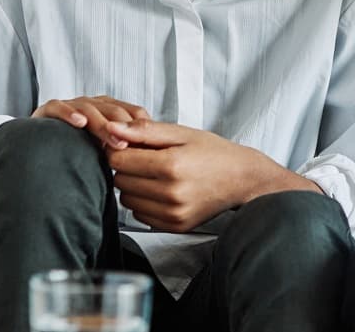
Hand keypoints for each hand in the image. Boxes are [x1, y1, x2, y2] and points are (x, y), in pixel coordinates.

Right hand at [31, 95, 150, 147]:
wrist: (41, 144)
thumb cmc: (80, 149)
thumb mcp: (106, 151)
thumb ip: (124, 152)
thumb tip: (150, 169)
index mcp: (113, 110)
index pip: (134, 114)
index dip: (142, 129)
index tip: (148, 147)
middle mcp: (96, 104)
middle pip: (115, 112)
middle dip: (125, 128)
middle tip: (131, 147)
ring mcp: (73, 105)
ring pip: (92, 109)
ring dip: (103, 125)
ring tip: (113, 141)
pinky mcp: (49, 109)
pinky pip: (59, 107)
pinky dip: (69, 113)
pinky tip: (79, 122)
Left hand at [106, 119, 321, 232]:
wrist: (243, 179)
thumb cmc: (215, 152)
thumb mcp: (183, 133)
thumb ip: (145, 131)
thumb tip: (111, 129)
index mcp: (171, 164)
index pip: (118, 160)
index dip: (120, 149)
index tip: (133, 144)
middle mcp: (170, 193)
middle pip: (120, 180)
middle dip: (127, 167)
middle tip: (149, 158)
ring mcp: (172, 213)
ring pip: (127, 200)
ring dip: (134, 186)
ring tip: (157, 174)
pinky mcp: (173, 226)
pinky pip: (140, 215)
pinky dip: (145, 202)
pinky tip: (163, 190)